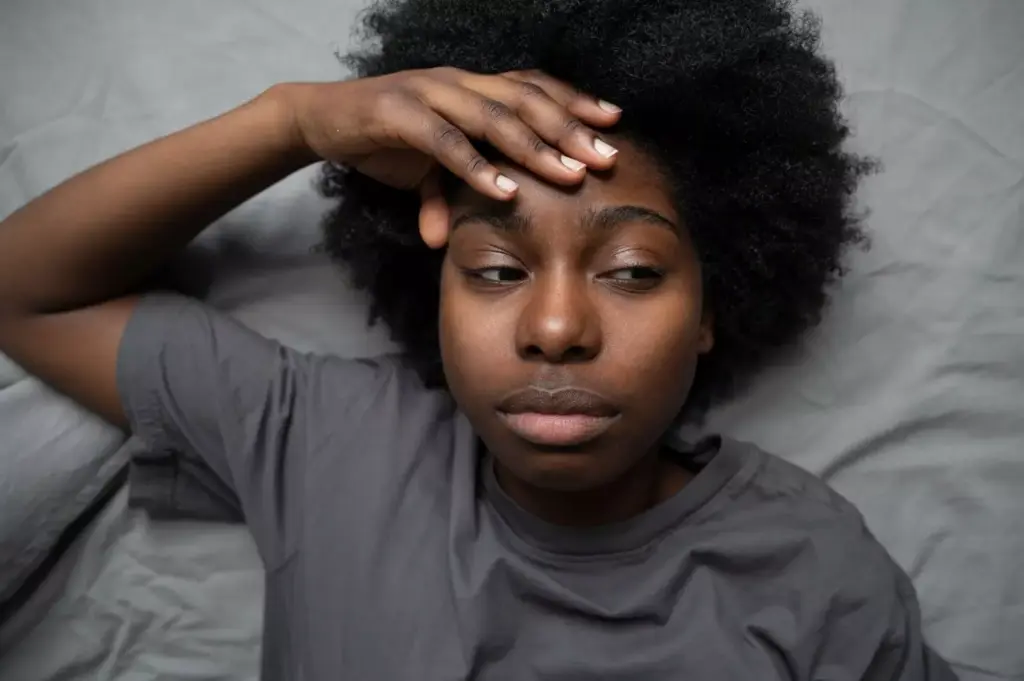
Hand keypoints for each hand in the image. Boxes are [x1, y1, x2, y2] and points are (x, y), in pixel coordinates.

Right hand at [286, 68, 620, 246]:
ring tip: (569, 175)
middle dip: (569, 129)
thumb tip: (450, 240)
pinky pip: (444, 141)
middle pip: (525, 100)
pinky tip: (504, 190)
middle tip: (606, 158)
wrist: (321, 118)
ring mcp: (428, 92)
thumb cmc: (384, 140)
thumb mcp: (426, 170)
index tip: (613, 124)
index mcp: (472, 87)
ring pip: (492, 116)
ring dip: (534, 148)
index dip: (574, 101)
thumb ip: (448, 195)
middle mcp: (458, 82)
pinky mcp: (397, 112)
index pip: (533, 87)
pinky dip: (476, 166)